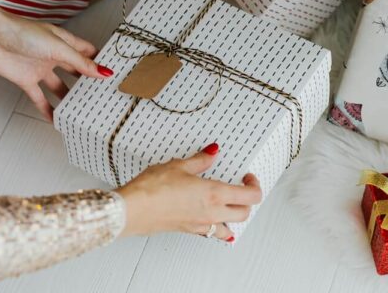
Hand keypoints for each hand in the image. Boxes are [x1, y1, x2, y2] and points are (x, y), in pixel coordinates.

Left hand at [0, 3, 111, 120]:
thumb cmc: (23, 33)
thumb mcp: (58, 47)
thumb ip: (79, 62)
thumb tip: (103, 72)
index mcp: (64, 42)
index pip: (87, 52)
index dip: (100, 61)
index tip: (115, 73)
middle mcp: (53, 56)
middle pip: (75, 71)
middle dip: (87, 83)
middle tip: (102, 96)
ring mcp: (40, 69)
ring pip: (59, 87)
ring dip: (69, 98)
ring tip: (83, 111)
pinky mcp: (26, 80)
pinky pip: (40, 98)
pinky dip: (47, 109)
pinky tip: (56, 119)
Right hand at [115, 143, 261, 241]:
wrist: (133, 210)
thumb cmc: (153, 190)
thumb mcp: (178, 166)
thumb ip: (199, 160)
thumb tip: (211, 153)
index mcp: (215, 194)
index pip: (250, 196)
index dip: (254, 185)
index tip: (247, 177)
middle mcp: (212, 213)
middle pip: (244, 213)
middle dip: (247, 200)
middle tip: (240, 187)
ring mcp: (201, 225)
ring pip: (230, 227)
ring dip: (234, 216)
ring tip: (228, 204)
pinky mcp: (189, 231)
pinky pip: (212, 233)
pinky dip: (217, 227)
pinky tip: (209, 218)